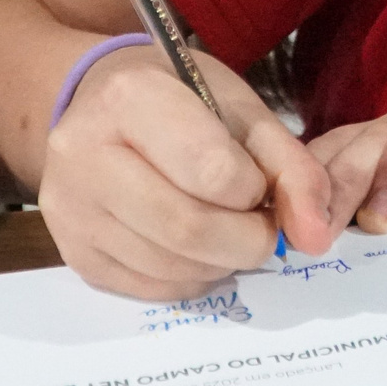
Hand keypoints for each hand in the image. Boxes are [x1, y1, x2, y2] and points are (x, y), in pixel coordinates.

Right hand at [40, 45, 337, 299]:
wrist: (98, 103)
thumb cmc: (177, 97)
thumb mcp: (240, 108)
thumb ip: (289, 167)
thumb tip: (316, 238)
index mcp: (130, 97)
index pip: (212, 172)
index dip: (254, 190)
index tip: (257, 183)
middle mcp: (84, 153)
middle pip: (188, 229)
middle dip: (247, 240)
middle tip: (261, 227)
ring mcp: (70, 208)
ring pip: (171, 267)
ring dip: (221, 262)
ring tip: (226, 230)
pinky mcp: (71, 251)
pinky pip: (150, 289)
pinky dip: (192, 278)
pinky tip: (194, 247)